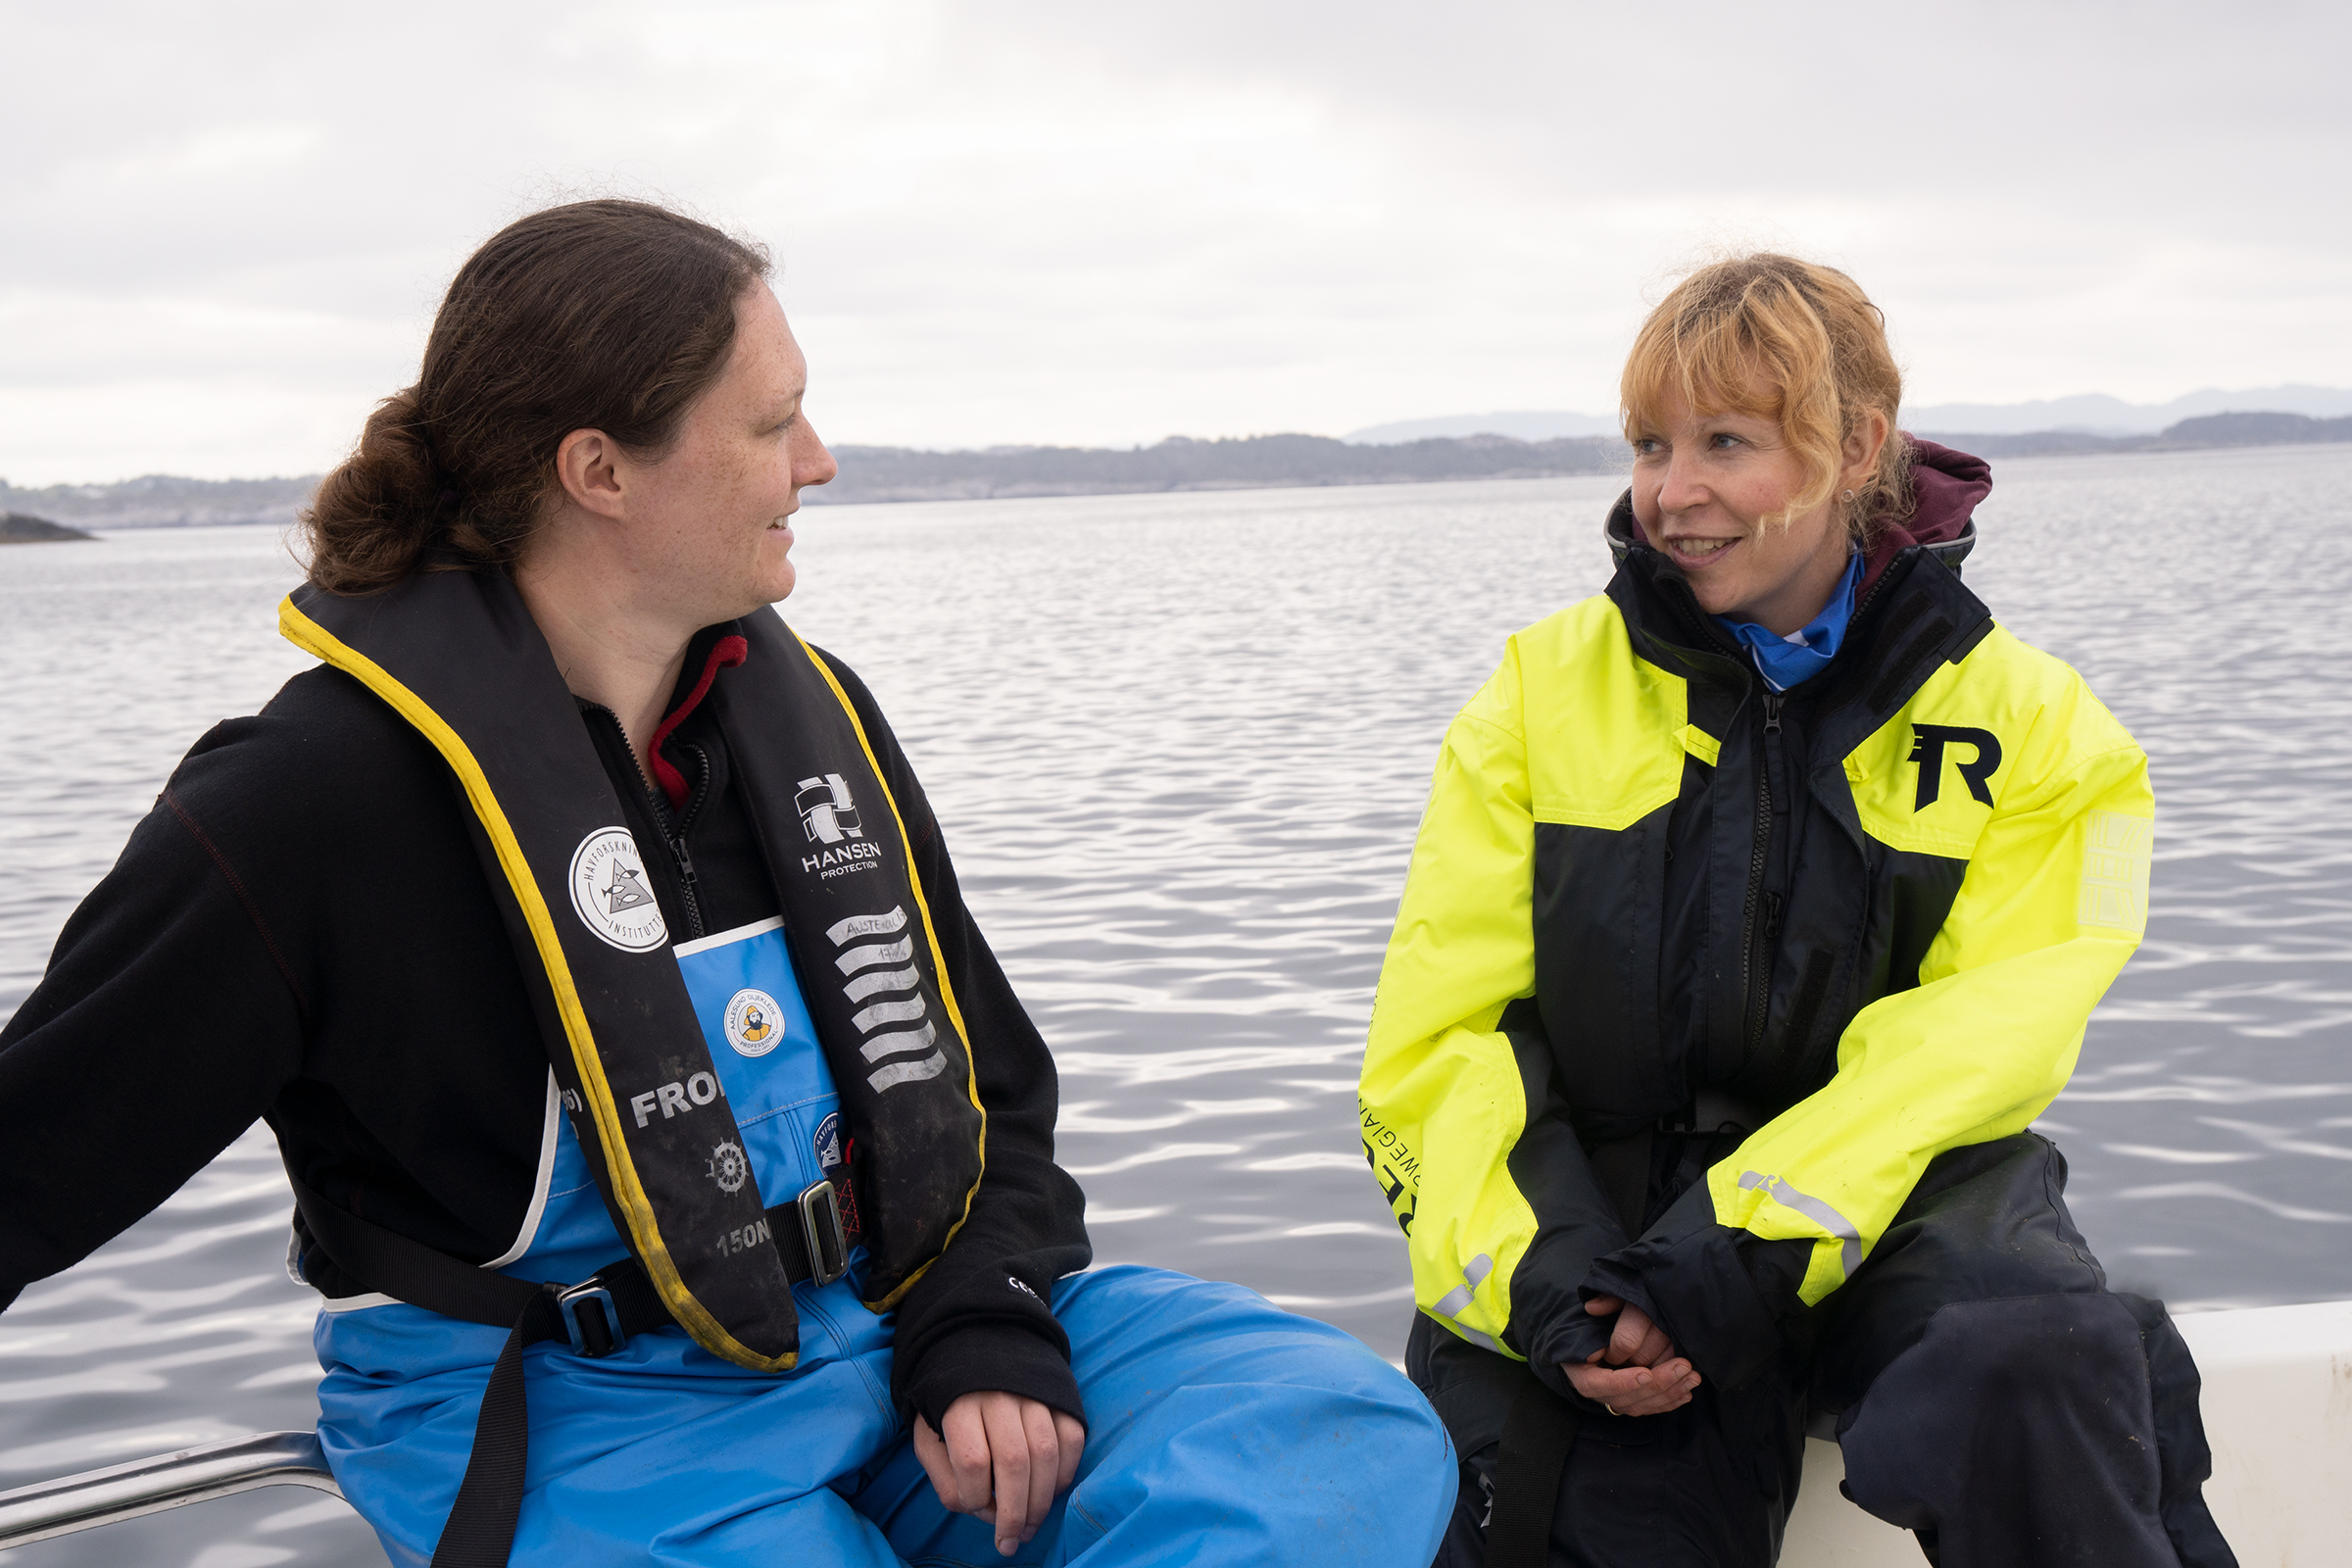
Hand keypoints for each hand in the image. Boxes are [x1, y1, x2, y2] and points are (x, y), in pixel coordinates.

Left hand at [913, 1390, 1086, 1556]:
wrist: (978, 1348)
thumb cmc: (948, 1406)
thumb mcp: (927, 1438)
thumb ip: (946, 1481)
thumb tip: (984, 1513)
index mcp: (959, 1402)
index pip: (971, 1460)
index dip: (975, 1496)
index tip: (974, 1506)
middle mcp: (999, 1394)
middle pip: (1014, 1461)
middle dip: (1014, 1513)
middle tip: (1010, 1542)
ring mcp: (1034, 1393)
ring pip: (1046, 1454)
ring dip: (1041, 1501)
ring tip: (1029, 1527)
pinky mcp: (1060, 1397)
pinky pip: (1071, 1440)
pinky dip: (1064, 1475)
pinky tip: (1049, 1493)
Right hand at [1560, 1295, 1700, 1416]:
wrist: (1597, 1338)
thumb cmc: (1599, 1322)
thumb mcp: (1601, 1311)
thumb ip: (1602, 1307)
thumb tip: (1593, 1307)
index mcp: (1580, 1370)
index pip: (1599, 1383)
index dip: (1623, 1382)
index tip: (1645, 1373)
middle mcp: (1596, 1390)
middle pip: (1626, 1398)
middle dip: (1658, 1383)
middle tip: (1683, 1366)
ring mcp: (1613, 1399)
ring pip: (1641, 1405)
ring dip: (1669, 1393)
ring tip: (1692, 1377)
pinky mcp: (1630, 1403)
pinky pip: (1649, 1408)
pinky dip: (1669, 1402)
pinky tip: (1686, 1392)